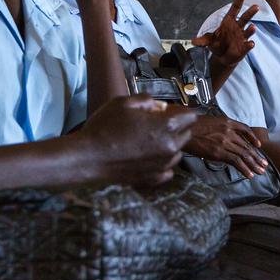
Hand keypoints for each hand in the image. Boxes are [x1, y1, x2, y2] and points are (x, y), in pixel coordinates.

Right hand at [74, 96, 193, 186]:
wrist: (88, 158)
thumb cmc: (104, 127)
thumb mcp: (124, 102)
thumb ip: (147, 100)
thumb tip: (158, 106)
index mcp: (166, 126)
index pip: (190, 117)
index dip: (180, 112)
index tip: (168, 112)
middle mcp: (170, 147)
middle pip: (186, 134)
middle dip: (176, 128)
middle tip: (155, 126)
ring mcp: (163, 165)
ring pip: (177, 153)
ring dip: (169, 146)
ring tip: (148, 142)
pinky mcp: (155, 179)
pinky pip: (168, 170)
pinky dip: (161, 163)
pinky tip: (147, 158)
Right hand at [184, 115, 267, 178]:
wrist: (183, 129)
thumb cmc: (190, 125)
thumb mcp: (207, 121)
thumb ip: (218, 127)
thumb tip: (220, 137)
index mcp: (227, 122)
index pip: (245, 129)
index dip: (253, 138)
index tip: (258, 146)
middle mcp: (229, 132)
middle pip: (246, 145)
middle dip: (257, 156)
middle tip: (264, 164)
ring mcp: (225, 142)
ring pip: (244, 154)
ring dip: (254, 164)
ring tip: (261, 171)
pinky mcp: (219, 152)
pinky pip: (236, 162)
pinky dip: (244, 169)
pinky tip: (249, 175)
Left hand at [192, 0, 258, 74]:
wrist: (222, 56)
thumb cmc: (217, 43)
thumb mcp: (208, 40)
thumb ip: (202, 40)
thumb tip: (193, 41)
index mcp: (229, 21)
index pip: (236, 7)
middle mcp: (238, 27)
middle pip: (245, 17)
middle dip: (251, 12)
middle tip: (256, 6)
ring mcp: (242, 36)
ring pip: (249, 30)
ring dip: (251, 29)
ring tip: (252, 27)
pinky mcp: (244, 47)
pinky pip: (248, 45)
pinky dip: (249, 44)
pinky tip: (250, 44)